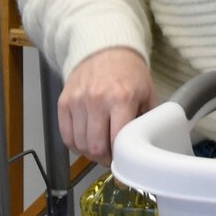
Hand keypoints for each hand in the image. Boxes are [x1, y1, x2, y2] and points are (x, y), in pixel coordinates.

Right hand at [58, 47, 154, 162]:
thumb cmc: (129, 72)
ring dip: (89, 153)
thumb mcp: (148, 93)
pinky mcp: (64, 101)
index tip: (123, 167)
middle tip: (111, 157)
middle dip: (104, 158)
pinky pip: (66, 135)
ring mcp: (78, 100)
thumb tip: (150, 146)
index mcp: (121, 98)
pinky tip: (85, 141)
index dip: (120, 159)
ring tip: (99, 148)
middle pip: (95, 147)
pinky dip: (75, 144)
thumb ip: (149, 119)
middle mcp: (97, 100)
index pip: (117, 141)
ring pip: (79, 144)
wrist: (105, 48)